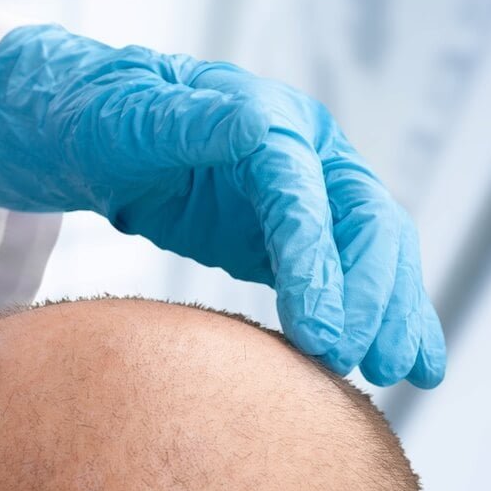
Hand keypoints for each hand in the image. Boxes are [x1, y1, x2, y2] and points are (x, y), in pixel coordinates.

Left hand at [0, 25, 443, 387]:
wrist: (85, 133)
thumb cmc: (98, 121)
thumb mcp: (126, 120)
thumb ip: (184, 124)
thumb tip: (255, 126)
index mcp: (266, 116)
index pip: (305, 190)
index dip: (318, 261)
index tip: (322, 334)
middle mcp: (302, 151)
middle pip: (363, 220)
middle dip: (372, 294)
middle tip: (369, 365)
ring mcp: (302, 193)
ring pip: (370, 251)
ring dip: (392, 312)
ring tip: (405, 374)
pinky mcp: (287, 234)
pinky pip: (342, 276)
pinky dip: (371, 316)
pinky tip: (396, 365)